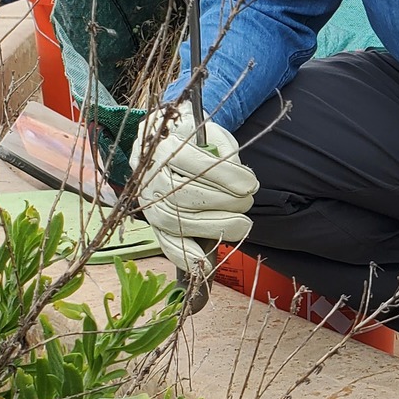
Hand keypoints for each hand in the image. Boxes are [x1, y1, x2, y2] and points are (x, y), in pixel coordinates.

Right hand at [130, 102, 258, 273]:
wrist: (168, 140)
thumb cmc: (196, 139)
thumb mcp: (212, 134)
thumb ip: (225, 153)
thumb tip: (244, 185)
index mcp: (163, 146)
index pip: (193, 163)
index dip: (225, 176)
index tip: (250, 185)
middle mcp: (149, 174)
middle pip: (183, 195)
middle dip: (223, 203)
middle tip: (247, 203)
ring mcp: (147, 200)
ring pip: (174, 220)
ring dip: (213, 227)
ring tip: (241, 225)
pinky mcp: (152, 221)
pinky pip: (165, 242)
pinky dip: (184, 256)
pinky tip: (205, 264)